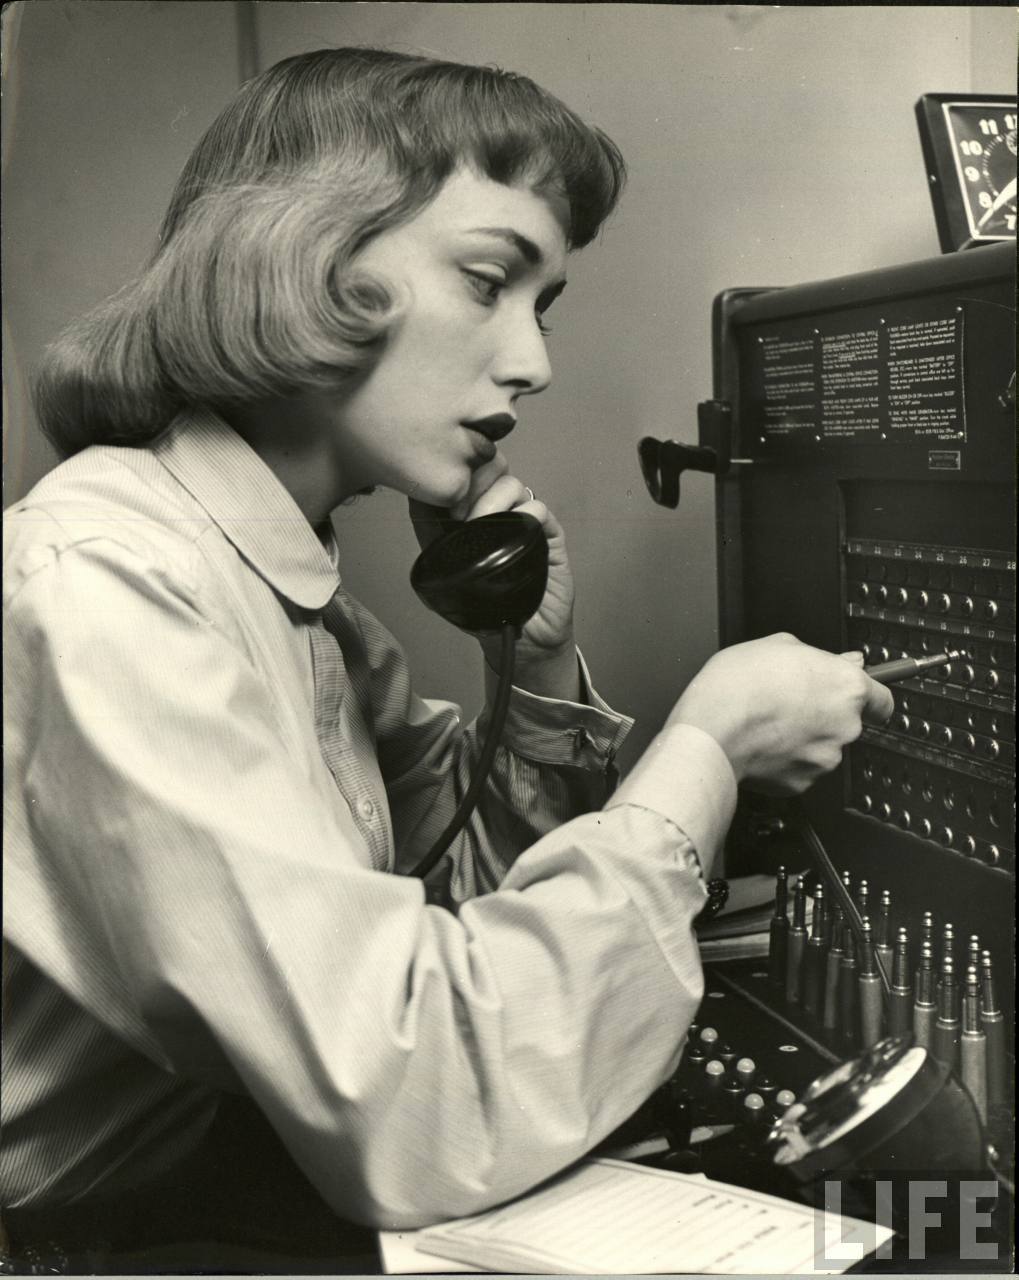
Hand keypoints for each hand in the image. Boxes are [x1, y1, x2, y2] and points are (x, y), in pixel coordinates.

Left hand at [409, 452, 578, 697]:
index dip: (453, 473)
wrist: (520, 639)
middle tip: (456, 511)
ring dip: (490, 498)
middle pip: (491, 466)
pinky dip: (522, 513)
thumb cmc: (484, 606)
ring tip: (476, 524)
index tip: (437, 496)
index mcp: (475, 510)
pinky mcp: (549, 535)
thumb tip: (415, 498)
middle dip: (471, 480)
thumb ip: (432, 534)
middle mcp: (500, 509)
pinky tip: (507, 532)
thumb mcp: (447, 567)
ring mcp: (525, 520)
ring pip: (511, 483)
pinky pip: (538, 508)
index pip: (466, 471)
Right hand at [667, 633, 893, 794]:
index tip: (859, 697)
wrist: (710, 731)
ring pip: (823, 746)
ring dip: (805, 737)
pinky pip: (800, 768)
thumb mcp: (775, 644)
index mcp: (846, 686)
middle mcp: (845, 725)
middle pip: (848, 722)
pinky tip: (763, 743)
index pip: (884, 699)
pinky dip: (786, 759)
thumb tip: (840, 660)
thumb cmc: (736, 686)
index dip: (868, 697)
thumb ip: (817, 654)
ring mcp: (825, 757)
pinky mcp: (803, 782)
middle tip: (791, 701)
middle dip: (825, 714)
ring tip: (770, 721)